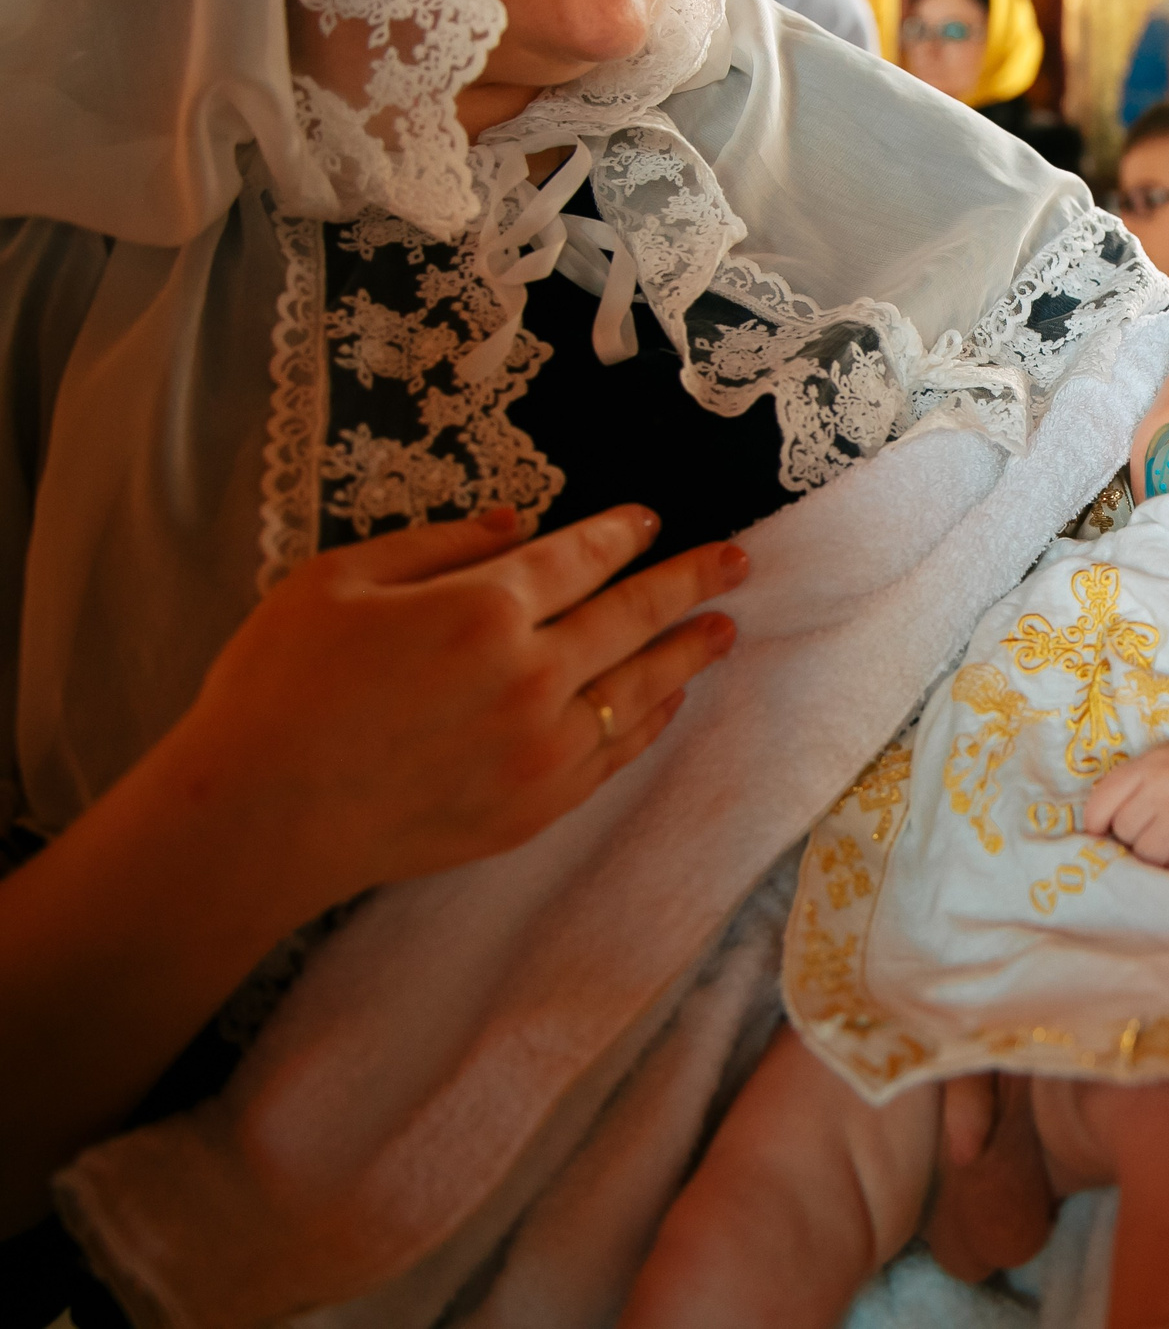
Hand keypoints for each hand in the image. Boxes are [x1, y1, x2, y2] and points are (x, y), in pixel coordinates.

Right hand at [164, 504, 748, 907]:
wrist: (258, 818)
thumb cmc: (280, 688)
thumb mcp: (337, 581)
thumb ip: (436, 545)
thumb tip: (513, 525)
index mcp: (483, 609)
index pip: (579, 559)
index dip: (620, 534)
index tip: (650, 521)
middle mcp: (531, 677)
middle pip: (634, 617)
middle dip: (692, 583)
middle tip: (739, 561)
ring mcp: (542, 749)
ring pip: (640, 690)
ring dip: (687, 655)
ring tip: (724, 628)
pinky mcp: (536, 807)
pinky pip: (615, 754)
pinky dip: (649, 721)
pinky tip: (665, 702)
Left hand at [1084, 743, 1168, 870]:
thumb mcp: (1165, 763)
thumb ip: (1131, 786)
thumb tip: (1094, 832)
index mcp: (1150, 764)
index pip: (1100, 803)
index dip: (1097, 825)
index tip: (1103, 834)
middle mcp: (1165, 785)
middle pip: (1123, 831)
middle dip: (1133, 838)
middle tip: (1156, 832)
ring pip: (1144, 855)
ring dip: (1155, 857)